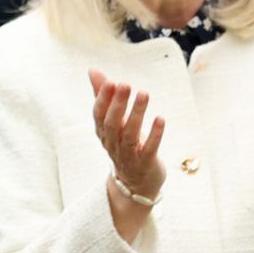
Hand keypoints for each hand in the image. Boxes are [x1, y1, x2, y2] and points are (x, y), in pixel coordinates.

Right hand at [89, 69, 165, 199]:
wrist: (135, 182)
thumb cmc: (124, 144)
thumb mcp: (113, 120)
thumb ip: (103, 95)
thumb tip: (93, 71)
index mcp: (103, 131)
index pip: (98, 114)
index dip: (103, 99)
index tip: (110, 82)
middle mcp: (112, 143)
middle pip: (111, 123)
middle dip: (117, 103)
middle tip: (125, 84)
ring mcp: (127, 154)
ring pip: (129, 134)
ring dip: (136, 114)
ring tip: (144, 94)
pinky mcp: (145, 163)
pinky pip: (148, 148)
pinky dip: (154, 134)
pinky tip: (160, 119)